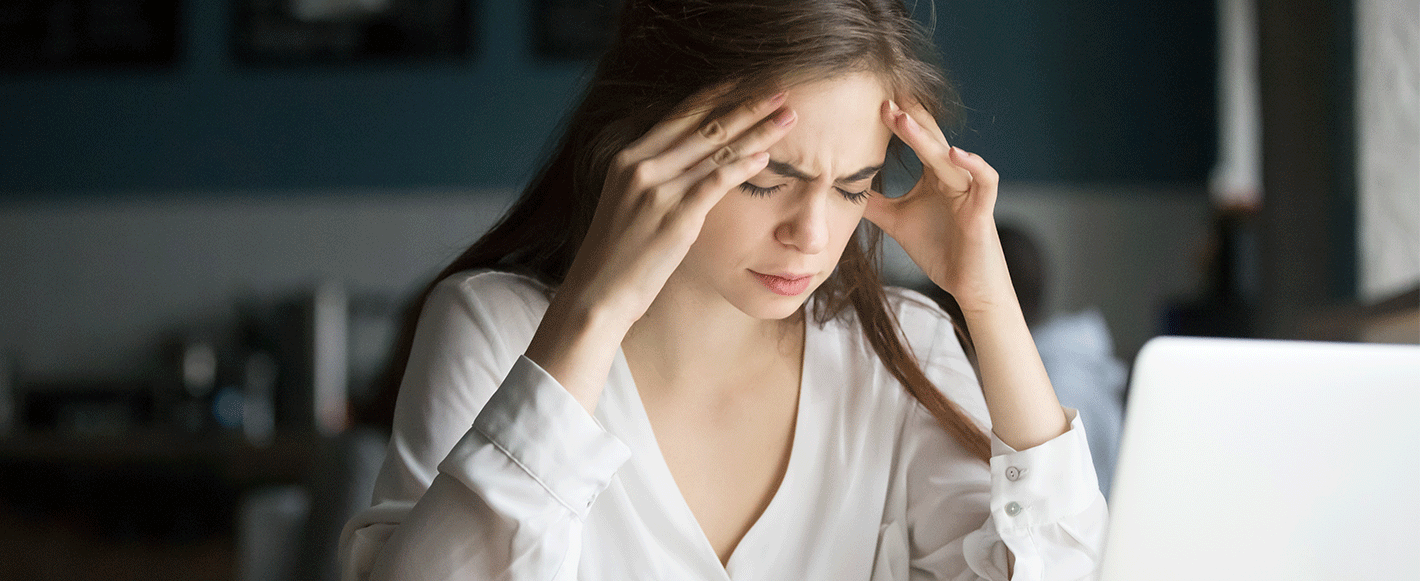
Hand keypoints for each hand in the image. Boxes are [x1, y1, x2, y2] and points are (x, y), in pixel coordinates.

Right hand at [557, 89, 797, 326]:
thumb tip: (687, 164)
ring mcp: (657, 191)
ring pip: (717, 150)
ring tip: (788, 117)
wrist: (597, 292)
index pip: (681, 116)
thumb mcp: (626, 204)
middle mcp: (642, 167)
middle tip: (781, 90)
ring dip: (758, 131)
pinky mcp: (675, 218)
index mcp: (628, 158)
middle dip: (747, 105)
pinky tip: (767, 156)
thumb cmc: (616, 255)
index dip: (718, 96)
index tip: (748, 83)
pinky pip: (716, 183)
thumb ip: (653, 179)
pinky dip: (743, 166)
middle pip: (705, 126)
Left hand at [863, 99, 1013, 314]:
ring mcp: (970, 190)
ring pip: (949, 156)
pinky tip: (953, 153)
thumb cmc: (939, 249)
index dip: (898, 121)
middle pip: (931, 139)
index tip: (873, 102)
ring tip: (903, 118)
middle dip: (908, 118)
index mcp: (934, 175)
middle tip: (883, 98)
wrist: (968, 285)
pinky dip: (973, 164)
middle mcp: (953, 175)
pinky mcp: (983, 209)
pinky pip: (985, 180)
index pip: (916, 139)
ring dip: (926, 137)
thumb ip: (873, 203)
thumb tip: (840, 187)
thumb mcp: (896, 221)